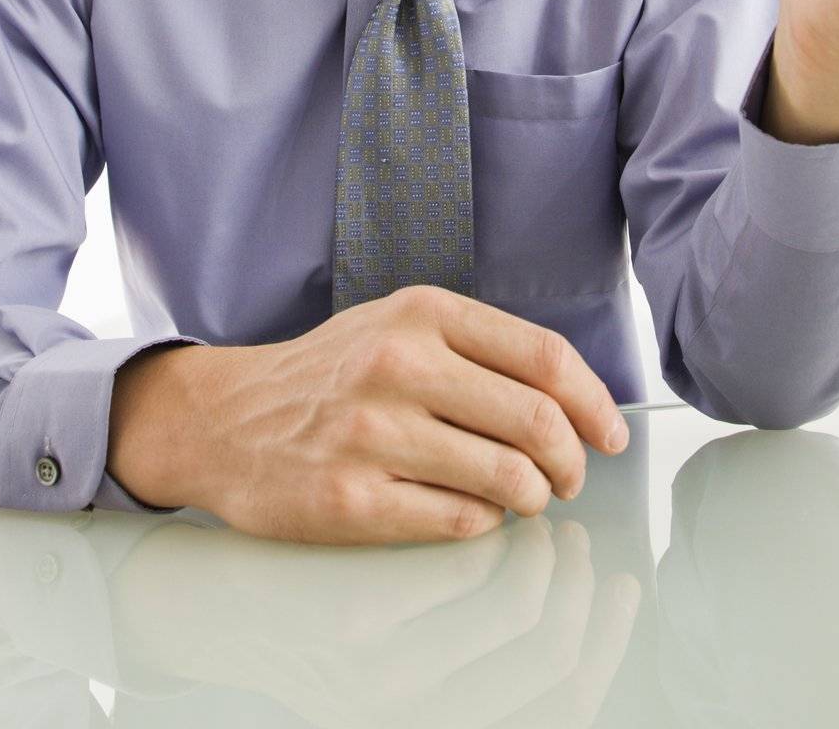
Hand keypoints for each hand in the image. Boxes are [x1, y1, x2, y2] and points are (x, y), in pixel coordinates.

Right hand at [110, 285, 628, 543]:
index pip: (545, 357)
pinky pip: (460, 522)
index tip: (612, 432)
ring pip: (508, 478)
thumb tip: (575, 397)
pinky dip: (484, 524)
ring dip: (535, 497)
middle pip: (538, 421)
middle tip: (572, 476)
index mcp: (421, 314)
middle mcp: (398, 365)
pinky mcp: (353, 500)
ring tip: (527, 497)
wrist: (226, 419)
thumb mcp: (397, 326)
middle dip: (573, 461)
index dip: (595, 402)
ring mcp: (374, 434)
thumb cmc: (329, 374)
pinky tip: (471, 511)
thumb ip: (478, 348)